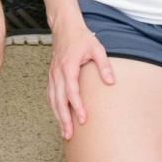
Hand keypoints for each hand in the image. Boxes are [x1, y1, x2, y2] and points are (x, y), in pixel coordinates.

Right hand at [46, 19, 116, 140]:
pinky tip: (58, 116)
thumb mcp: (97, 48)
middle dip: (63, 118)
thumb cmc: (81, 37)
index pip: (71, 90)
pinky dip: (54, 107)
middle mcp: (58, 72)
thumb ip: (104, 65)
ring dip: (58, 116)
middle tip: (69, 134)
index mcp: (68, 66)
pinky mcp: (52, 75)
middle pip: (59, 100)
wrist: (65, 27)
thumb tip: (110, 82)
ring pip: (52, 99)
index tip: (83, 118)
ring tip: (64, 132)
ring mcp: (53, 74)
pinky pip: (50, 94)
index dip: (76, 106)